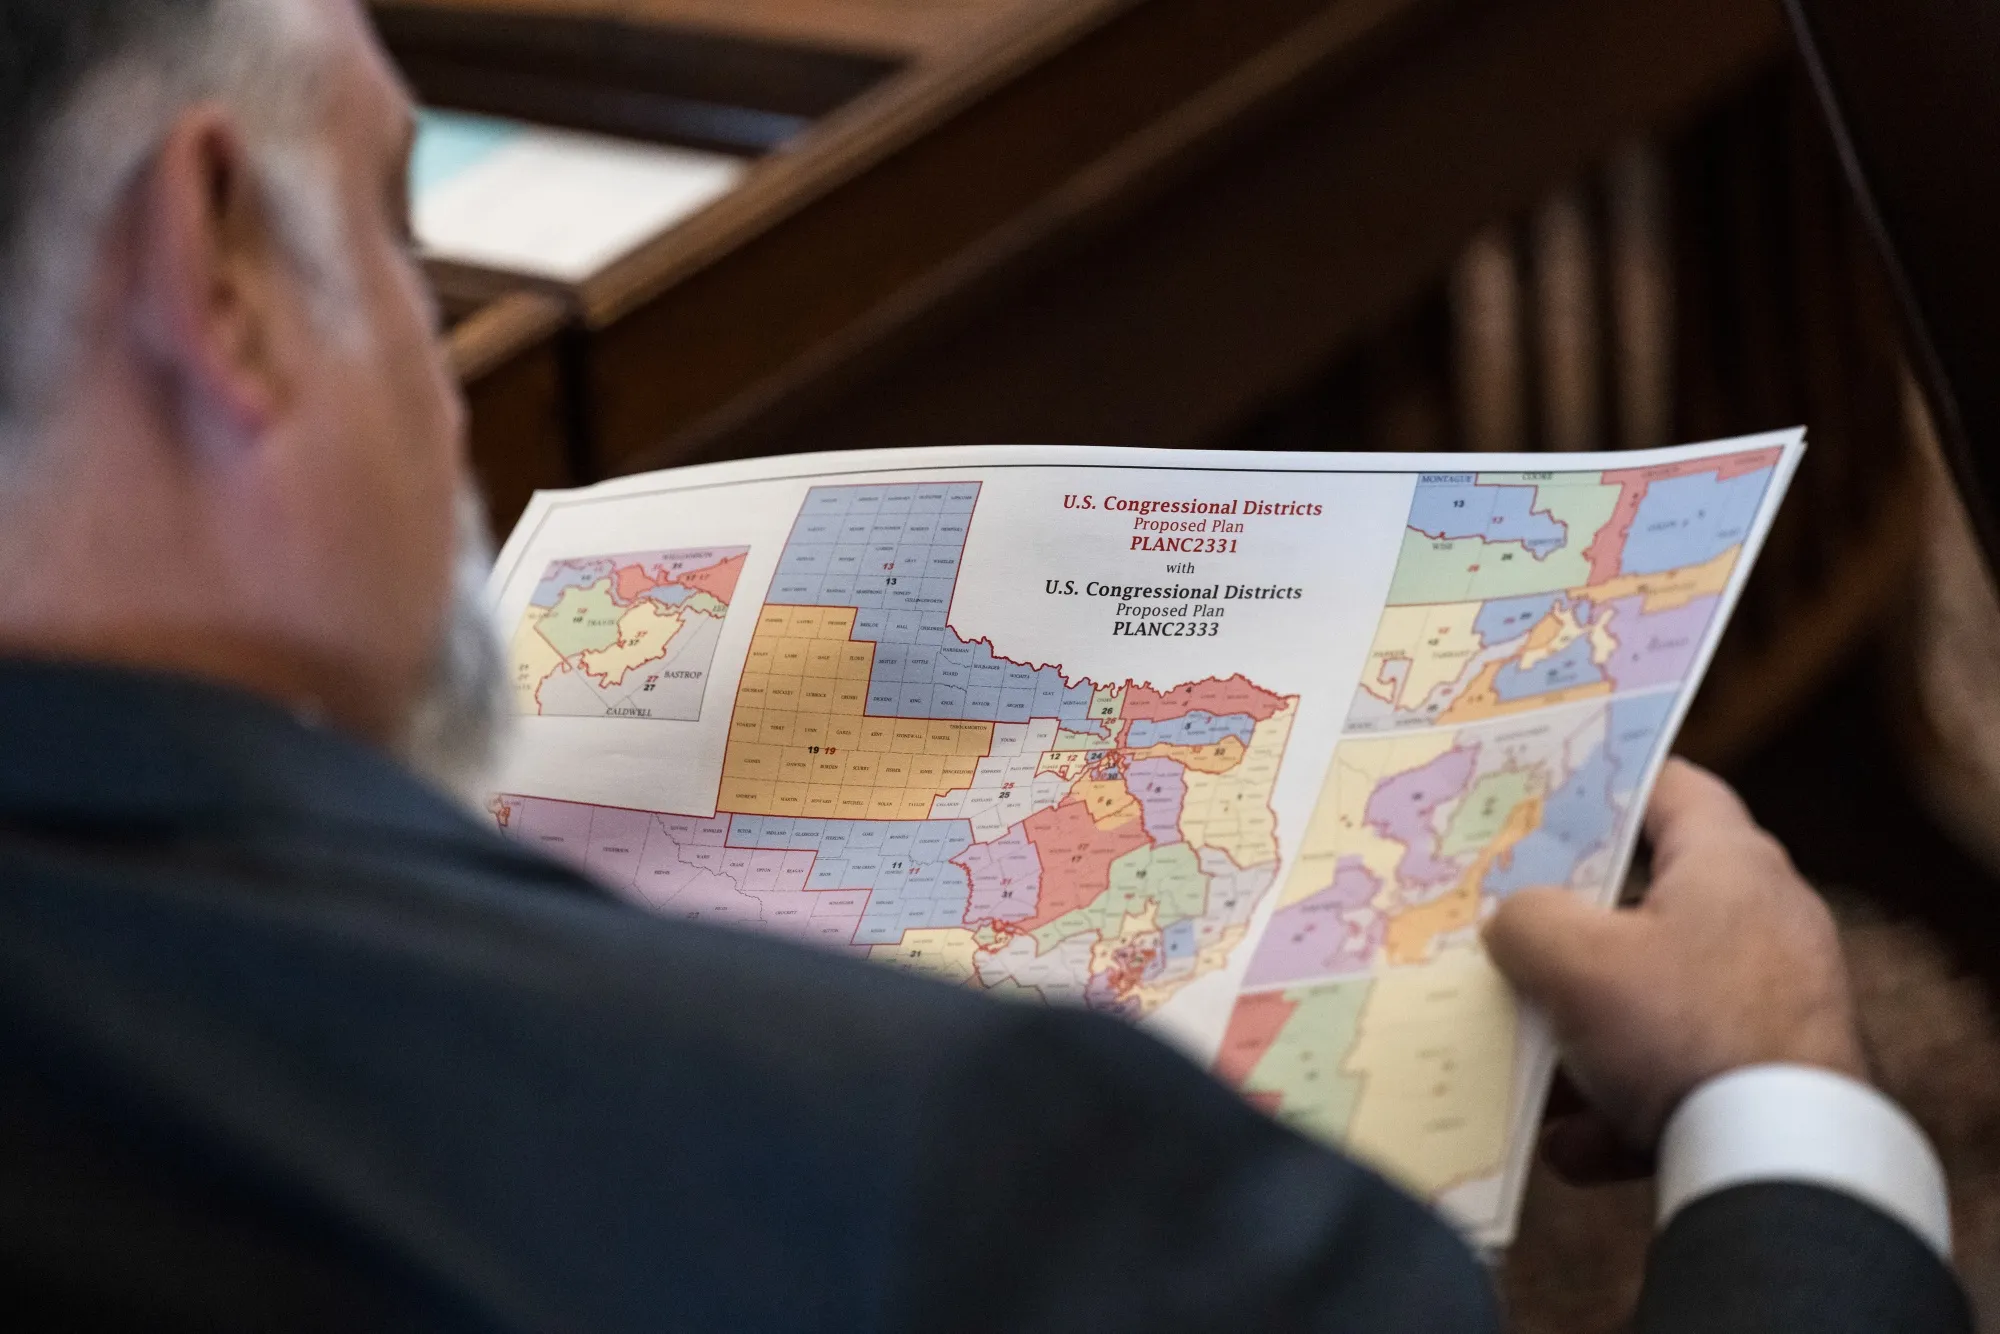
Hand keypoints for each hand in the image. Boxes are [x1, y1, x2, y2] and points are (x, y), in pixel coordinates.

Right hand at [1484, 758, 1866, 1179]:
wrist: (1781, 1162)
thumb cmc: (1683, 1032)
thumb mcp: (1573, 962)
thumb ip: (1526, 920)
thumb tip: (1515, 923)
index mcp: (1729, 864)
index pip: (1668, 787)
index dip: (1602, 785)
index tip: (1540, 800)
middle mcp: (1764, 922)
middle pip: (1648, 905)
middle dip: (1571, 936)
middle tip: (1509, 935)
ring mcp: (1776, 1003)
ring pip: (1655, 1002)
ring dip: (1586, 1036)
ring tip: (1530, 1066)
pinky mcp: (1776, 1077)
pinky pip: (1680, 1074)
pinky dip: (1625, 1105)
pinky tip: (1577, 1142)